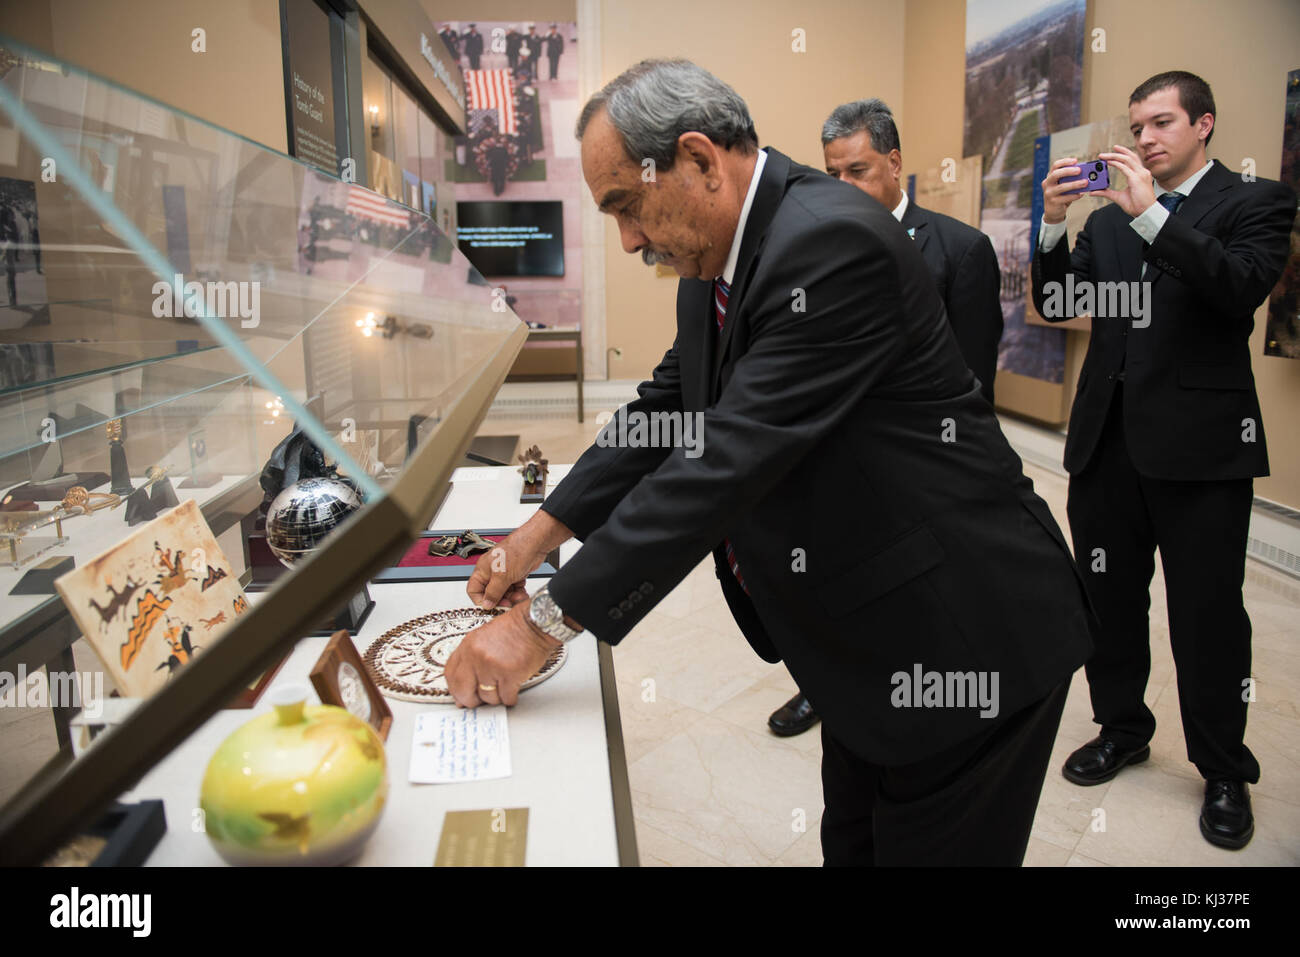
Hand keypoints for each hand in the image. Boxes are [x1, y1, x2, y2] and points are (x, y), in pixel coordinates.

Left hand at [444, 601, 559, 707]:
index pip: (450, 675)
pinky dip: (511, 697)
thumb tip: (465, 688)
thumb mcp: (483, 638)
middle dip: (471, 701)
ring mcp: (492, 666)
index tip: (460, 695)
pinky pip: (506, 698)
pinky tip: (514, 689)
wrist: (535, 623)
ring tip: (504, 687)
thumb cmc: (514, 630)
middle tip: (480, 701)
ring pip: (487, 698)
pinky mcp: (510, 675)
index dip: (455, 690)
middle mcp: (476, 656)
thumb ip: (471, 660)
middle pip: (464, 691)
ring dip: (497, 697)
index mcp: (468, 646)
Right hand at [466, 510, 572, 609]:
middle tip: (508, 604)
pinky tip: (522, 593)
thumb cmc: (517, 550)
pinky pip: (514, 589)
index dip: (481, 600)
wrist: (536, 544)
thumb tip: (487, 604)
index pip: (474, 590)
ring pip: (504, 593)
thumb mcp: (502, 576)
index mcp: (483, 570)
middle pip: (491, 593)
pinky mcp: (516, 574)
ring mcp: (505, 573)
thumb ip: (493, 592)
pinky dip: (518, 593)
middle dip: (500, 600)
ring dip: (511, 597)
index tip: (491, 607)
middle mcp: (492, 572)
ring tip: (518, 597)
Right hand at [1042, 156, 1087, 223]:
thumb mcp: (1064, 185)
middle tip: (1080, 170)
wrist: (1054, 212)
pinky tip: (1081, 194)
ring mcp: (1049, 193)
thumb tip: (1084, 173)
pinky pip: (1066, 198)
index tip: (1075, 160)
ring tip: (1085, 182)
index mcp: (1050, 177)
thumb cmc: (1061, 195)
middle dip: (1068, 171)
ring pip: (1062, 187)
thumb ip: (1070, 179)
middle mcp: (1047, 184)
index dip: (1065, 161)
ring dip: (1075, 184)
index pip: (1055, 165)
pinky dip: (1075, 195)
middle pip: (1056, 174)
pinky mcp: (1053, 202)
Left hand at [1092, 144, 1157, 217]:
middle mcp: (1142, 172)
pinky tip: (1108, 163)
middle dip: (1118, 152)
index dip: (1123, 154)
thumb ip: (1106, 193)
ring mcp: (1140, 174)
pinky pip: (1124, 167)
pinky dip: (1115, 164)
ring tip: (1103, 156)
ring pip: (1127, 159)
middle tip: (1104, 153)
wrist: (1145, 212)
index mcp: (1140, 175)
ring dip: (1114, 156)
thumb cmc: (1136, 205)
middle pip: (1130, 156)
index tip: (1114, 151)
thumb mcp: (1118, 197)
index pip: (1132, 160)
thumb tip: (1094, 191)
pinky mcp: (1136, 179)